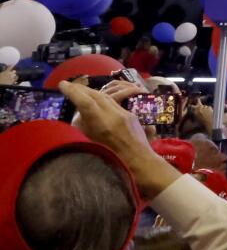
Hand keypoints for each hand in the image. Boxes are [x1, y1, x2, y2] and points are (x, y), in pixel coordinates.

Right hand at [60, 80, 177, 198]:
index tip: (62, 84)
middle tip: (68, 85)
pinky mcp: (131, 116)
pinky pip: (115, 102)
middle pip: (97, 96)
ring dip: (92, 92)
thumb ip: (83, 129)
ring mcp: (125, 114)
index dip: (73, 92)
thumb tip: (79, 116)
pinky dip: (103, 99)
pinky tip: (97, 99)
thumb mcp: (91, 146)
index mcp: (103, 125)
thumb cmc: (113, 161)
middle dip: (81, 89)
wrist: (141, 165)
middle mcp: (115, 116)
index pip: (86, 102)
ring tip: (81, 90)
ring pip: (107, 98)